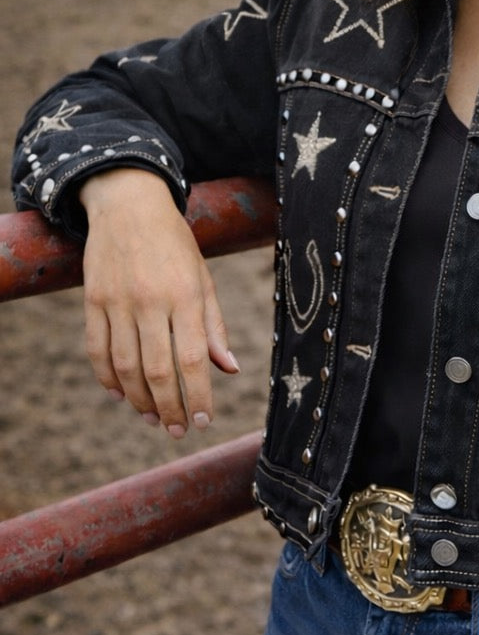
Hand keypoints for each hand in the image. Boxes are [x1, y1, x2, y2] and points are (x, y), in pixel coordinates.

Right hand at [79, 168, 237, 437]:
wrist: (129, 205)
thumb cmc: (174, 245)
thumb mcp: (202, 278)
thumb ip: (213, 326)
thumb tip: (229, 369)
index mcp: (186, 295)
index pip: (193, 358)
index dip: (197, 395)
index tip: (202, 421)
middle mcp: (150, 300)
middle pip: (157, 370)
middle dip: (169, 407)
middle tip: (176, 430)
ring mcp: (117, 301)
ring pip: (125, 366)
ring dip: (138, 400)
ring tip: (153, 418)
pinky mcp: (93, 301)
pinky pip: (97, 350)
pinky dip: (108, 378)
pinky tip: (121, 394)